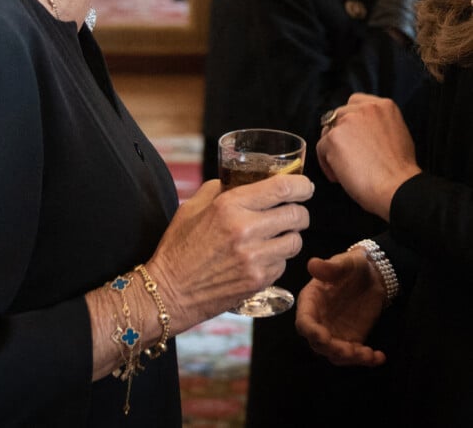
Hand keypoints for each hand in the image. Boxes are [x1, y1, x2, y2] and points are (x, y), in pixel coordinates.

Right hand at [148, 173, 313, 332]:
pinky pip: (283, 263)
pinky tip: (261, 256)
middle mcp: (245, 230)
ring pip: (295, 241)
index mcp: (229, 206)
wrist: (169, 292)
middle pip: (296, 215)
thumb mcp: (192, 208)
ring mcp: (254, 258)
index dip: (301, 185)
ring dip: (290, 235)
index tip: (305, 186)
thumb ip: (220, 190)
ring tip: (275, 236)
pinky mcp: (259, 280)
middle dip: (299, 211)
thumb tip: (245, 182)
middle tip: (293, 212)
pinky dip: (278, 258)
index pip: (281, 188)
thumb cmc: (178, 248)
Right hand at [295, 251, 386, 366]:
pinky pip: (354, 355)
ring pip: (335, 354)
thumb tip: (312, 264)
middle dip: (332, 350)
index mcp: (311, 301)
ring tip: (368, 354)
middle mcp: (319, 320)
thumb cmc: (353, 265)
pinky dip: (366, 360)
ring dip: (349, 359)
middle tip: (350, 351)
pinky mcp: (351, 339)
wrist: (372, 275)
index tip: (324, 337)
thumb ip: (330, 266)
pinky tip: (379, 356)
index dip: (311, 331)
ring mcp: (334, 332)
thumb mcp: (344, 262)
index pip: (304, 321)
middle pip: (317, 343)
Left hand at [317, 93, 420, 220]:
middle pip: (338, 116)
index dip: (350, 121)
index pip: (355, 103)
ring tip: (343, 168)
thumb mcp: (396, 134)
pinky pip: (320, 149)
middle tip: (346, 155)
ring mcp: (347, 121)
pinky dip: (326, 164)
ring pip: (328, 132)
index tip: (351, 136)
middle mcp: (365, 109)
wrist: (396, 187)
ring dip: (332, 149)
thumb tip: (361, 132)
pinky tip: (339, 176)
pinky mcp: (333, 138)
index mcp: (383, 106)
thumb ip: (377, 126)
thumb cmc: (398, 170)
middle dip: (340, 135)